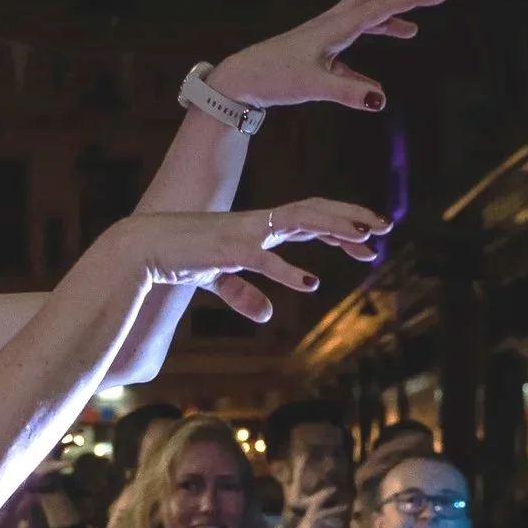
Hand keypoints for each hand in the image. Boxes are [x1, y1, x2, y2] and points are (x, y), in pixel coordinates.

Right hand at [120, 198, 389, 325]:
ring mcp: (245, 233)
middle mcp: (259, 225)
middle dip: (351, 217)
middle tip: (386, 227)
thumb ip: (244, 295)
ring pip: (298, 221)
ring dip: (333, 228)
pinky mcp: (227, 250)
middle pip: (315, 211)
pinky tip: (309, 283)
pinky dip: (286, 271)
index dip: (342, 226)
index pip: (310, 219)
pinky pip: (263, 260)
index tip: (372, 239)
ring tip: (364, 239)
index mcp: (260, 228)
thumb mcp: (219, 281)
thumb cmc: (181, 259)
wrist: (142, 248)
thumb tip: (269, 316)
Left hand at [205, 0, 448, 114]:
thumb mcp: (313, 87)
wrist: (242, 78)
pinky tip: (373, 84)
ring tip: (412, 31)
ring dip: (389, 16)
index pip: (383, 5)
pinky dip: (365, 52)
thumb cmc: (274, 78)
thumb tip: (381, 98)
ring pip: (363, 14)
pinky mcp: (317, 50)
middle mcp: (332, 24)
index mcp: (336, 27)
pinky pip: (350, 43)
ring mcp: (324, 34)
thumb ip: (348, 93)